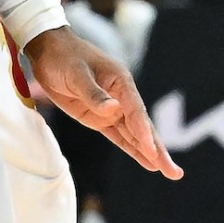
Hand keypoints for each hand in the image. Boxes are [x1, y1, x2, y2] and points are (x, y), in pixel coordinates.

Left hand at [25, 28, 180, 178]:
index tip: (152, 151)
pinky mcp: (99, 118)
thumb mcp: (76, 73)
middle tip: (174, 172)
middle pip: (143, 127)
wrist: (48, 50)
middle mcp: (121, 97)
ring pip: (135, 135)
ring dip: (150, 154)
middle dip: (158, 151)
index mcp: (120, 81)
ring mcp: (111, 109)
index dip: (143, 132)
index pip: (135, 111)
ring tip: (169, 171)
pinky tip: (147, 162)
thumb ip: (94, 93)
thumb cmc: (63, 56)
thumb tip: (113, 109)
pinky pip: (119, 136)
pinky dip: (132, 149)